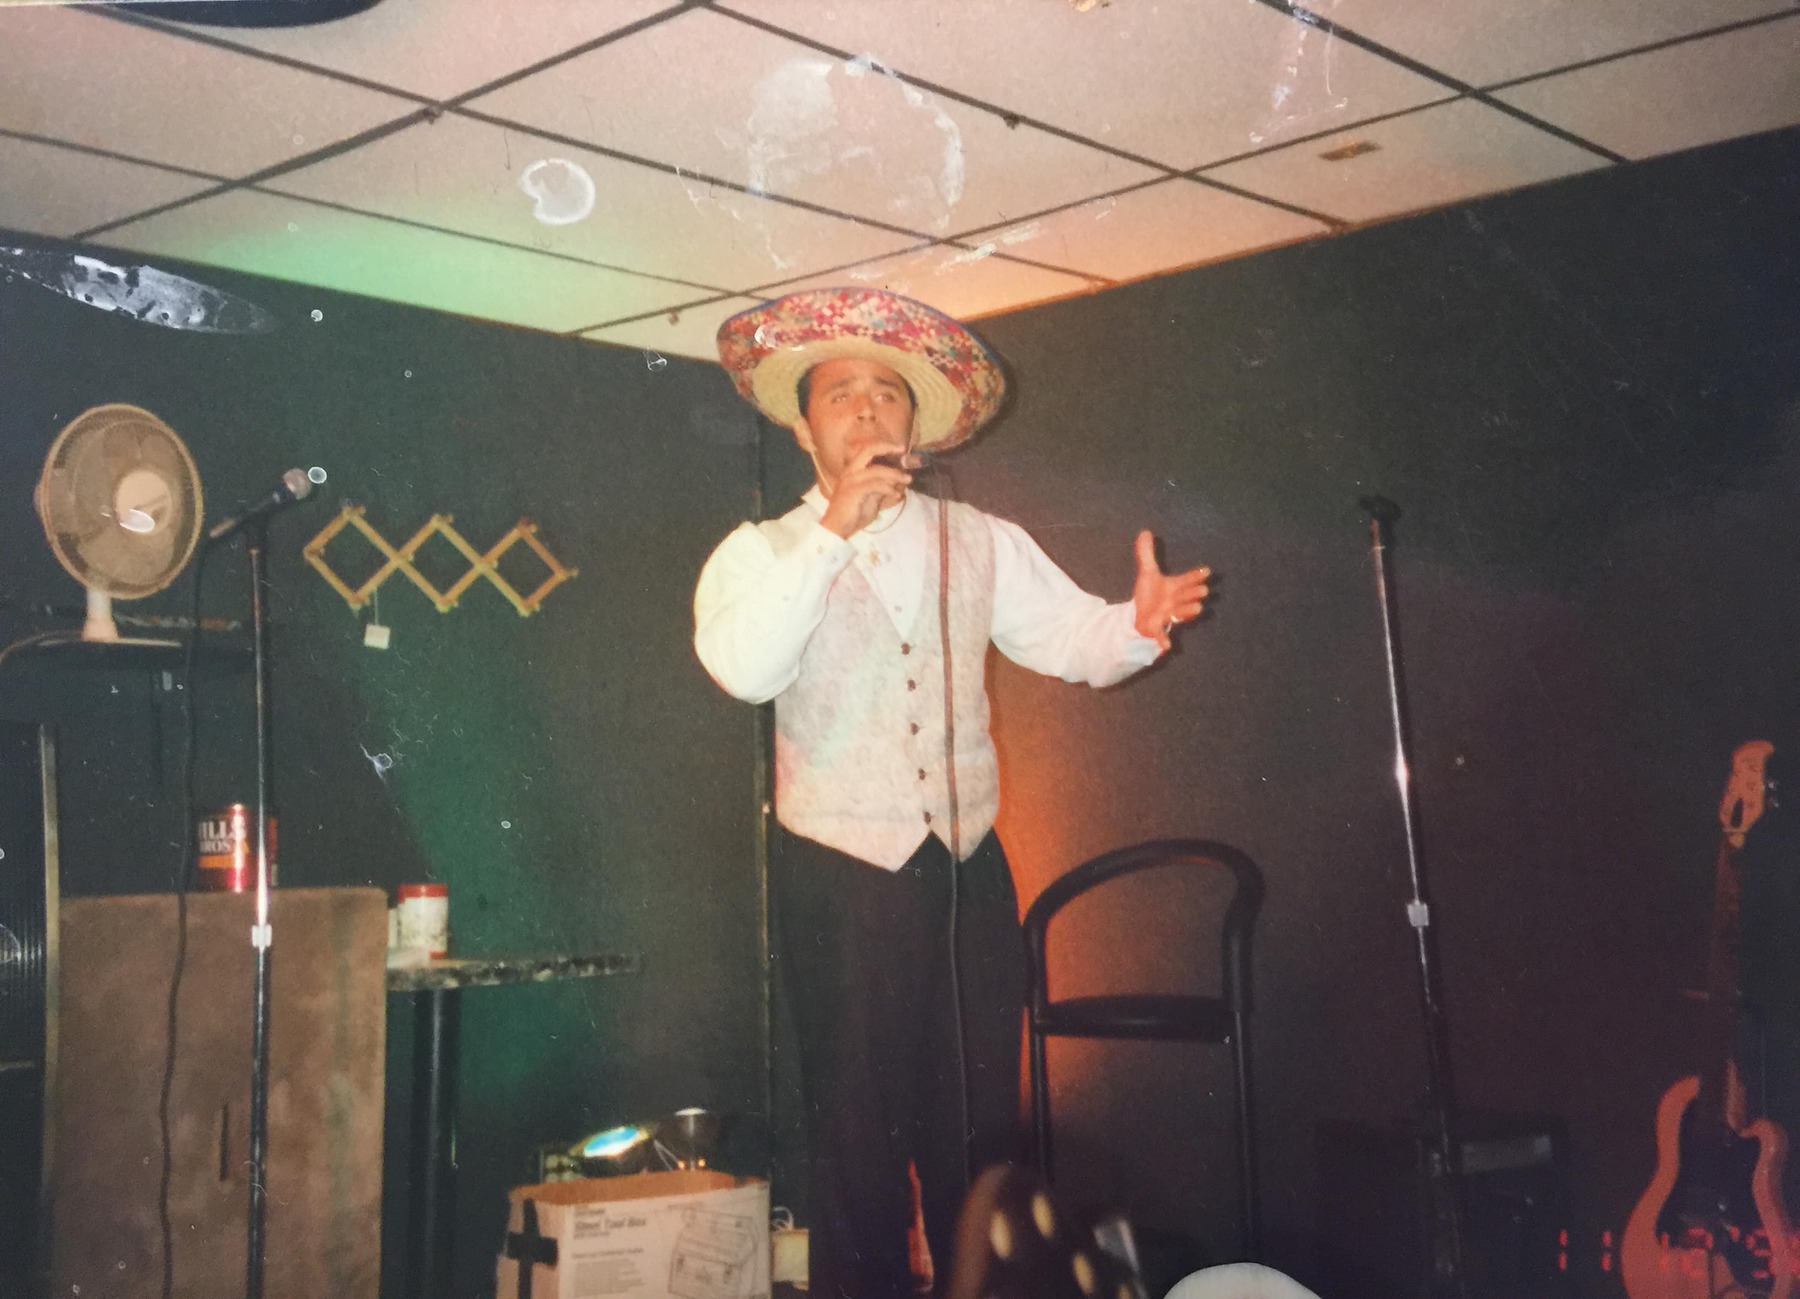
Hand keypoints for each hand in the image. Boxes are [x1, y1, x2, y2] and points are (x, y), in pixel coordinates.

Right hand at [819, 444, 912, 537]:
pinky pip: (876, 485)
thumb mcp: (871, 498)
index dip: (884, 446)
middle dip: (887, 448)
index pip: (867, 451)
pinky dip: (889, 488)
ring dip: (895, 474)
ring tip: (907, 479)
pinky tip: (897, 495)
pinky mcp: (854, 491)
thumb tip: (897, 480)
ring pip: (877, 470)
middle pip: (868, 451)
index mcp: (852, 470)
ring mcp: (851, 480)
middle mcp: (850, 472)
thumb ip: (881, 487)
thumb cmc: (853, 514)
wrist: (837, 529)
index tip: (900, 448)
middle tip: (902, 450)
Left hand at [1131, 530, 1210, 651]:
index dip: (1196, 576)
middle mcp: (1174, 601)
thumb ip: (1146, 554)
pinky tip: (1166, 646)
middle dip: (1194, 593)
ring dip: (1188, 611)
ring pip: (1180, 613)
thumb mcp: (1147, 573)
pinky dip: (1164, 640)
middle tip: (1203, 590)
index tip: (1207, 571)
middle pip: (1186, 596)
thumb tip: (1145, 532)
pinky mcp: (1157, 629)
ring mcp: (1167, 616)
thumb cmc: (1149, 595)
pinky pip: (1161, 635)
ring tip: (1198, 608)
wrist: (1140, 616)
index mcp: (1174, 587)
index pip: (1187, 579)